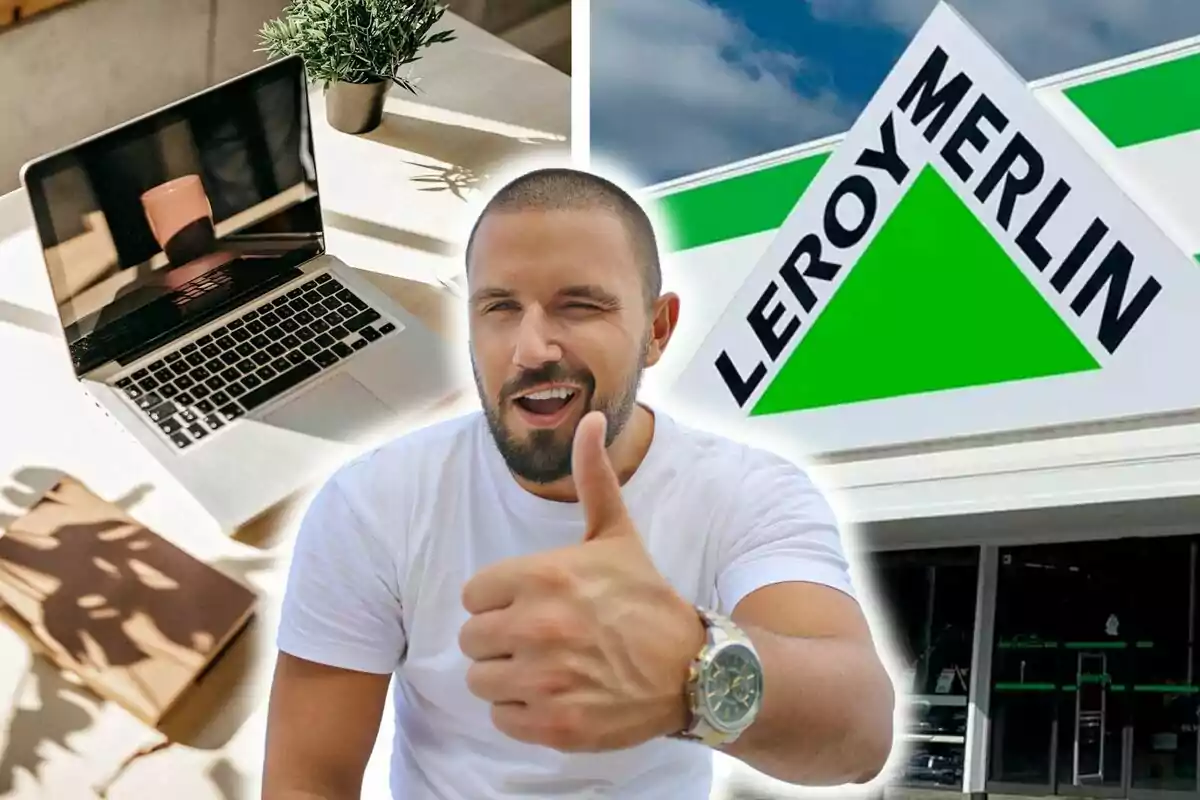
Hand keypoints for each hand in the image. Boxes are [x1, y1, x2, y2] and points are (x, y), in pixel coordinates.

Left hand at [459, 411, 705, 752]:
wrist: (694, 669)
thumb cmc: (646, 599)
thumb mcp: (616, 534)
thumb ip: (592, 477)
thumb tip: (590, 416)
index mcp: (542, 576)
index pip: (473, 595)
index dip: (501, 601)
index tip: (534, 605)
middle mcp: (537, 626)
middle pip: (472, 639)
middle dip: (501, 641)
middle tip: (542, 640)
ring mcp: (545, 679)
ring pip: (481, 681)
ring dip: (509, 678)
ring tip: (550, 668)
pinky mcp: (554, 725)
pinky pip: (501, 718)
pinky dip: (524, 713)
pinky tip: (558, 696)